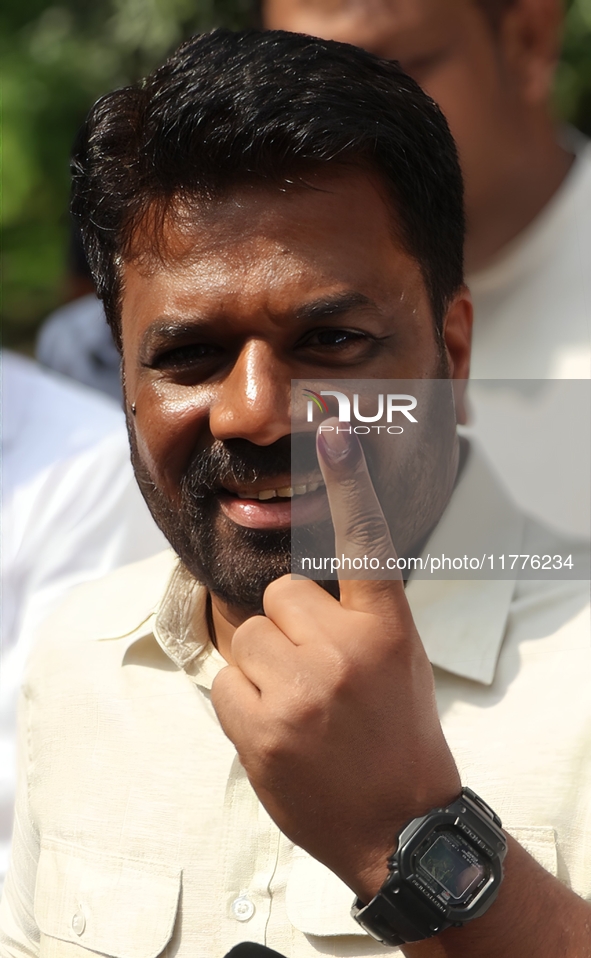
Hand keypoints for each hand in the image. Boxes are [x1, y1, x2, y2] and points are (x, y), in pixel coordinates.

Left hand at [211, 422, 460, 901]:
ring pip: (246, 635)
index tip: (333, 430)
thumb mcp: (397, 660)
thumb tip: (295, 588)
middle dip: (288, 626)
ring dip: (263, 665)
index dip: (348, 481)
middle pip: (278, 594)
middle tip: (317, 672)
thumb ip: (353, 615)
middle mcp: (343, 650)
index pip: (364, 542)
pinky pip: (225, 681)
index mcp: (385, 626)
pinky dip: (243, 703)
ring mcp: (299, 691)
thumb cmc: (397, 733)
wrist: (399, 824)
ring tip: (300, 706)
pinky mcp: (261, 730)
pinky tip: (278, 731)